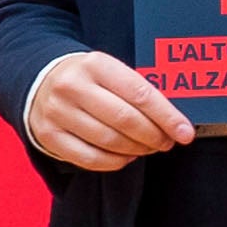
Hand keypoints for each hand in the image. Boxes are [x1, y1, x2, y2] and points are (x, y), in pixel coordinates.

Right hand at [26, 51, 192, 171]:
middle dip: (154, 136)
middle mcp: (73, 86)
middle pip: (125, 120)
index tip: (185, 133)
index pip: (140, 93)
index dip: (167, 116)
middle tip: (167, 142)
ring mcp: (57, 112)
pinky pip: (89, 158)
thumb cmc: (89, 78)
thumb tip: (175, 119)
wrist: (40, 79)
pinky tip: (127, 156)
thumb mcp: (111, 71)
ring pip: (109, 141)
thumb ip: (138, 89)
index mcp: (96, 64)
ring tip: (149, 147)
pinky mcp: (48, 135)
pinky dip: (115, 162)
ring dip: (137, 149)